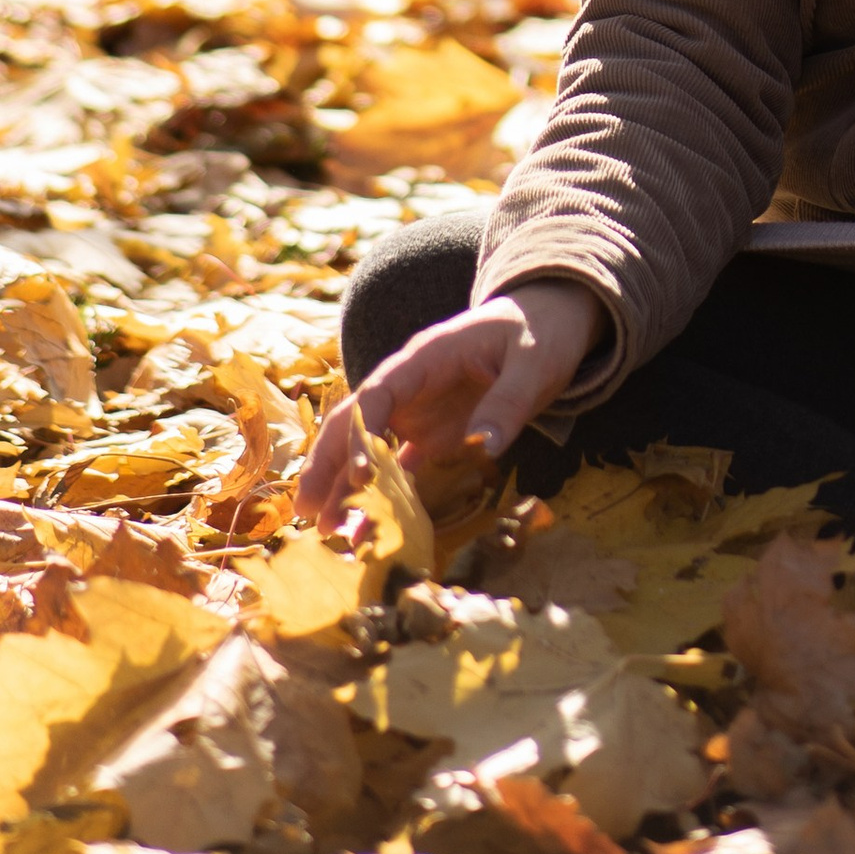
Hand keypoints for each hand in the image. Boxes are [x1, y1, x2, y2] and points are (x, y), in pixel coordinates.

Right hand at [294, 277, 605, 532]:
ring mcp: (418, 412)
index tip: (361, 478)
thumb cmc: (538, 334)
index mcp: (425, 358)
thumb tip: (486, 448)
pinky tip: (369, 526)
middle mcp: (410, 386)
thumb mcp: (533, 361)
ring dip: (344, 484)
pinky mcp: (431, 434)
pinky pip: (398, 465)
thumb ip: (509, 401)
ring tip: (326, 529)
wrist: (547, 323)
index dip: (361, 434)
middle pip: (353, 420)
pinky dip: (381, 493)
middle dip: (327, 463)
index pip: (376, 394)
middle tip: (307, 511)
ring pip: (367, 447)